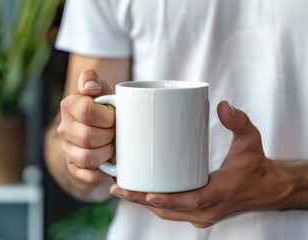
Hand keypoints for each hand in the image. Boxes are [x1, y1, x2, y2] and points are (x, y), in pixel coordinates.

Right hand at [57, 70, 115, 200]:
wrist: (98, 130)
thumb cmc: (103, 108)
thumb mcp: (101, 89)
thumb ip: (91, 79)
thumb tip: (90, 87)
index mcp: (69, 105)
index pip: (86, 112)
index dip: (106, 117)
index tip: (114, 117)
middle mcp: (64, 128)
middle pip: (88, 137)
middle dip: (108, 136)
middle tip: (115, 133)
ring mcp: (67, 149)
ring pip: (87, 158)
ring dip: (106, 153)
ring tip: (112, 147)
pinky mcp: (74, 168)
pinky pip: (88, 176)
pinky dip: (102, 172)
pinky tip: (108, 164)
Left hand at [110, 100, 295, 226]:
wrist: (267, 190)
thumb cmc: (256, 166)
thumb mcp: (251, 141)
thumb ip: (239, 122)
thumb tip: (223, 106)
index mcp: (222, 193)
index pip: (192, 200)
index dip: (169, 200)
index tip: (147, 194)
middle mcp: (209, 209)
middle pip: (170, 210)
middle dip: (142, 200)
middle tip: (118, 187)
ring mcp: (202, 214)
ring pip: (168, 213)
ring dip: (144, 203)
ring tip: (122, 189)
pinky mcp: (198, 213)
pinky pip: (172, 212)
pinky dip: (154, 204)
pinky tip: (139, 192)